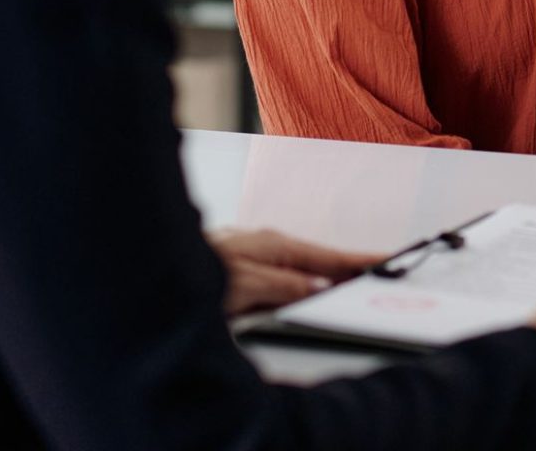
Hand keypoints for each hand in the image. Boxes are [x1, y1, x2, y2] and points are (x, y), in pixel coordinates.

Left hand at [207, 227, 385, 315]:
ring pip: (297, 268)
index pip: (328, 257)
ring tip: (347, 281)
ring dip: (321, 275)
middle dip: (346, 267)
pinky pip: (280, 275)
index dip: (360, 260)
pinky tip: (299, 290)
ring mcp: (252, 255)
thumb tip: (317, 288)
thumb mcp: (246, 283)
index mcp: (274, 245)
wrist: (147, 264)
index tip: (388, 259)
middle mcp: (265, 246)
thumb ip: (284, 286)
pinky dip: (298, 282)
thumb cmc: (191, 269)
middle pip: (316, 261)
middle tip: (377, 271)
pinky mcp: (239, 268)